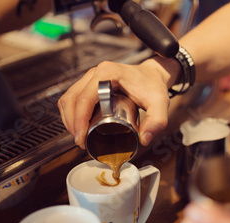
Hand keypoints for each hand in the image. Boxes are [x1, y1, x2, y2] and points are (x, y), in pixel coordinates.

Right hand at [57, 58, 176, 147]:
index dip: (79, 120)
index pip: (85, 98)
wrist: (153, 76)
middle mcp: (96, 73)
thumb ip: (157, 121)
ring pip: (69, 98)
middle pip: (72, 98)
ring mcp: (91, 77)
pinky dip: (71, 113)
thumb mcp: (160, 103)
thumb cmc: (153, 86)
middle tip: (80, 141)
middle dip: (72, 123)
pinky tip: (77, 125)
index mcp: (108, 74)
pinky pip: (73, 97)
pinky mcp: (90, 83)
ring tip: (78, 136)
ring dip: (69, 118)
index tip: (81, 138)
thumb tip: (144, 139)